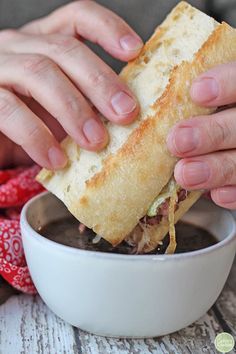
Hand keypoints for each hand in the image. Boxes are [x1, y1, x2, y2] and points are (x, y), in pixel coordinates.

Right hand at [0, 0, 141, 168]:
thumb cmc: (31, 124)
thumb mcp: (62, 109)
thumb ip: (87, 103)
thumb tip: (127, 114)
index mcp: (44, 43)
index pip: (77, 17)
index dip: (108, 28)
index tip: (136, 51)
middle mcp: (19, 47)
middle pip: (64, 49)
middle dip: (100, 82)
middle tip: (125, 113)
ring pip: (38, 73)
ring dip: (73, 110)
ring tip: (96, 142)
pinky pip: (10, 110)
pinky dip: (37, 137)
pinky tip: (57, 159)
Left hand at [167, 62, 235, 208]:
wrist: (215, 140)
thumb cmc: (197, 114)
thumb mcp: (198, 93)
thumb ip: (181, 86)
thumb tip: (134, 68)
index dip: (227, 83)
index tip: (196, 92)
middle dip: (211, 133)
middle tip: (177, 141)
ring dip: (216, 168)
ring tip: (184, 173)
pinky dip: (233, 192)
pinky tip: (215, 194)